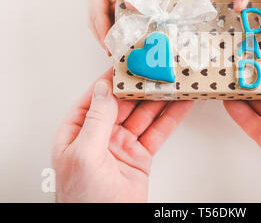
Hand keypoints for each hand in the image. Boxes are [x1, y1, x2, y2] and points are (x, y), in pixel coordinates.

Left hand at [52, 69, 192, 201]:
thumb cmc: (84, 200)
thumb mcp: (84, 155)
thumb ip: (96, 120)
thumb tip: (104, 89)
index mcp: (78, 132)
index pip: (96, 98)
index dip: (112, 79)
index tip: (128, 62)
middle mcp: (100, 136)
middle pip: (124, 103)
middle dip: (141, 86)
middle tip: (157, 68)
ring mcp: (122, 145)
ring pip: (144, 114)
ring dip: (160, 98)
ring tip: (174, 81)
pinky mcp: (141, 155)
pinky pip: (157, 132)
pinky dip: (171, 118)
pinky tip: (180, 105)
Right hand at [88, 0, 146, 50]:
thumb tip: (133, 6)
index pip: (97, 12)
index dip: (102, 32)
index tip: (108, 47)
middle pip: (96, 17)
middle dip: (104, 36)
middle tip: (115, 53)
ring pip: (104, 14)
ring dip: (111, 29)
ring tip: (122, 44)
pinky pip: (114, 7)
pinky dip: (119, 19)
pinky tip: (130, 26)